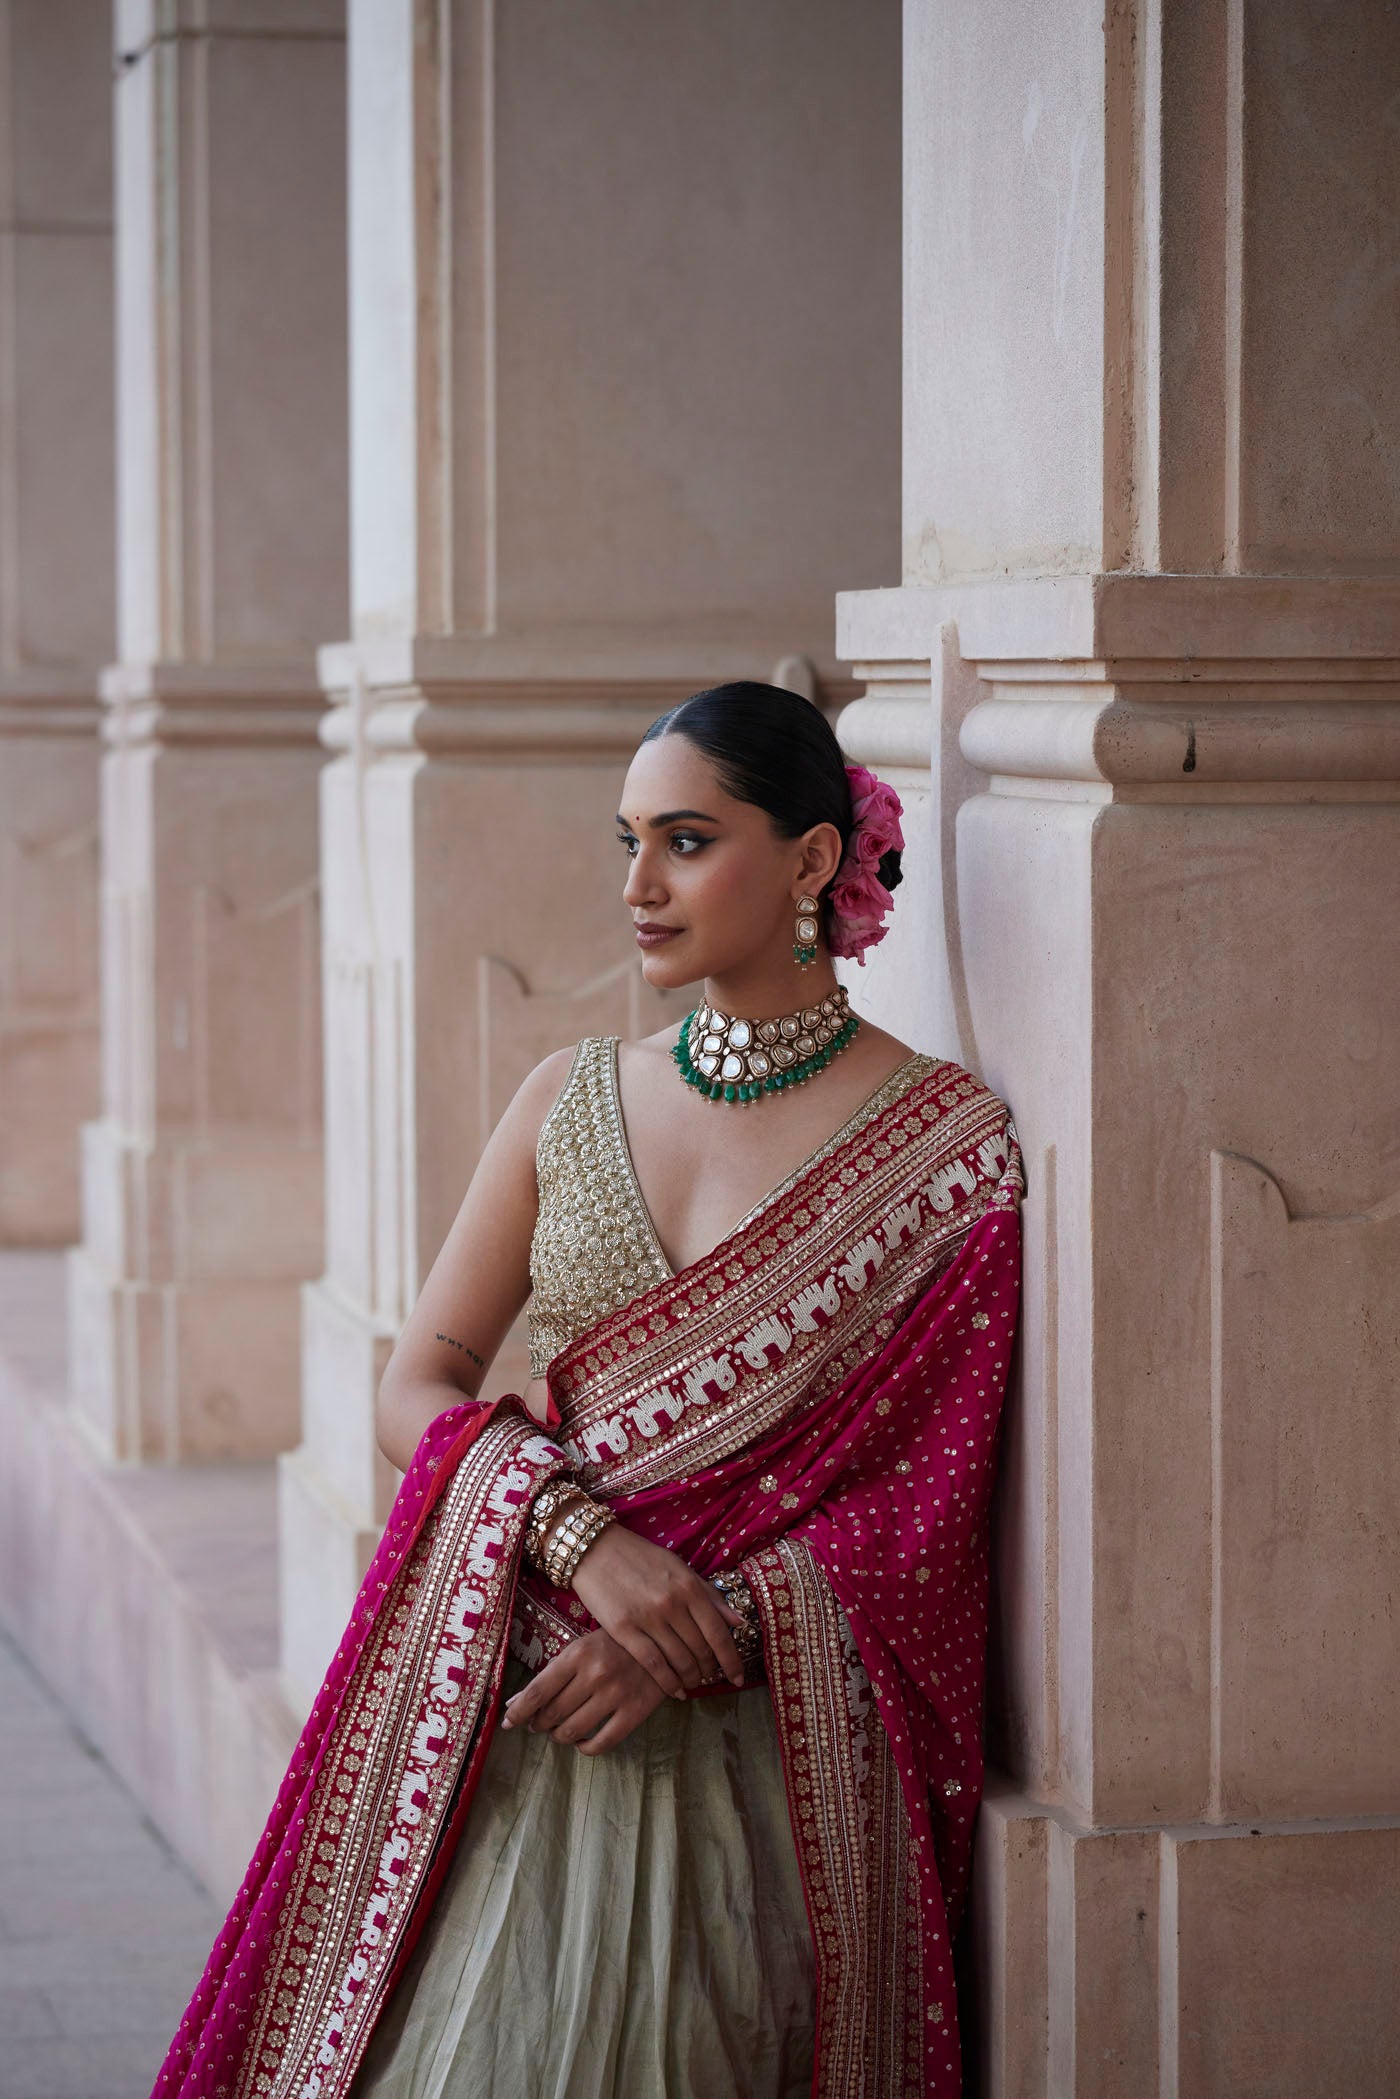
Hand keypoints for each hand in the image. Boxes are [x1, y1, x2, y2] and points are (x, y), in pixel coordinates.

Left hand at [499, 1630, 666, 1753]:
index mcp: (577, 1654)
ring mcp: (616, 1695)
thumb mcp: (581, 1648)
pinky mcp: (635, 1712)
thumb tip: (514, 1703)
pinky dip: (584, 1748)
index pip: (537, 1691)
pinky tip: (582, 1741)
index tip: (508, 1723)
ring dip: (559, 1736)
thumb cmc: (614, 1643)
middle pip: (552, 1714)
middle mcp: (595, 1674)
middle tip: (538, 1724)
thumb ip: (551, 1674)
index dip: (518, 1711)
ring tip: (558, 1731)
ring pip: (572, 1731)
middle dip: (539, 1724)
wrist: (664, 1642)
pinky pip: (601, 1743)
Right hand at [566, 1522, 748, 1696]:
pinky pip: (653, 1664)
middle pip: (701, 1650)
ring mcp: (647, 1618)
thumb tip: (740, 1622)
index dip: (731, 1660)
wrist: (596, 1549)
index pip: (718, 1632)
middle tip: (710, 1677)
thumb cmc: (641, 1558)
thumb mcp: (680, 1568)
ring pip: (679, 1660)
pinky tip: (676, 1691)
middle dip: (709, 1669)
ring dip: (691, 1677)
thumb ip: (710, 1596)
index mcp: (689, 1586)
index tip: (738, 1678)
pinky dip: (668, 1683)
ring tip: (693, 1682)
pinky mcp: (623, 1629)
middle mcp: (672, 1603)